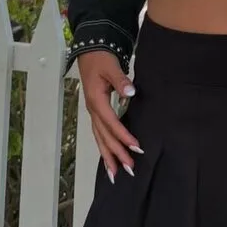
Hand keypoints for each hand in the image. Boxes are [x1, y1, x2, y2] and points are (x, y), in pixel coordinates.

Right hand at [78, 50, 143, 182]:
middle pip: (104, 136)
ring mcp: (93, 112)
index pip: (111, 123)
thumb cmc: (101, 59)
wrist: (90, 52)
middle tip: (129, 168)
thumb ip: (121, 80)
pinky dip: (104, 148)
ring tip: (116, 174)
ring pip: (100, 138)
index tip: (136, 147)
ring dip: (108, 156)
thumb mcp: (111, 67)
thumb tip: (130, 92)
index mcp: (97, 100)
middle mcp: (93, 110)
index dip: (123, 135)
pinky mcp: (96, 112)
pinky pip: (99, 134)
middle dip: (116, 153)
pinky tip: (109, 159)